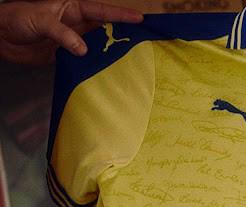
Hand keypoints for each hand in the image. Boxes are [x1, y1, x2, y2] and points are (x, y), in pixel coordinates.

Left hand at [0, 0, 143, 64]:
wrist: (1, 37)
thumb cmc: (17, 18)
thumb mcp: (41, 20)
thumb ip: (63, 34)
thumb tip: (83, 50)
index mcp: (71, 8)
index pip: (101, 10)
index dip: (120, 14)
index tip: (139, 19)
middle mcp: (75, 24)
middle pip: (104, 29)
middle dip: (122, 34)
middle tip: (143, 41)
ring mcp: (73, 41)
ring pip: (98, 47)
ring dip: (111, 53)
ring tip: (131, 59)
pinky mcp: (67, 57)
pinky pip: (86, 62)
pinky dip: (96, 67)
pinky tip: (108, 72)